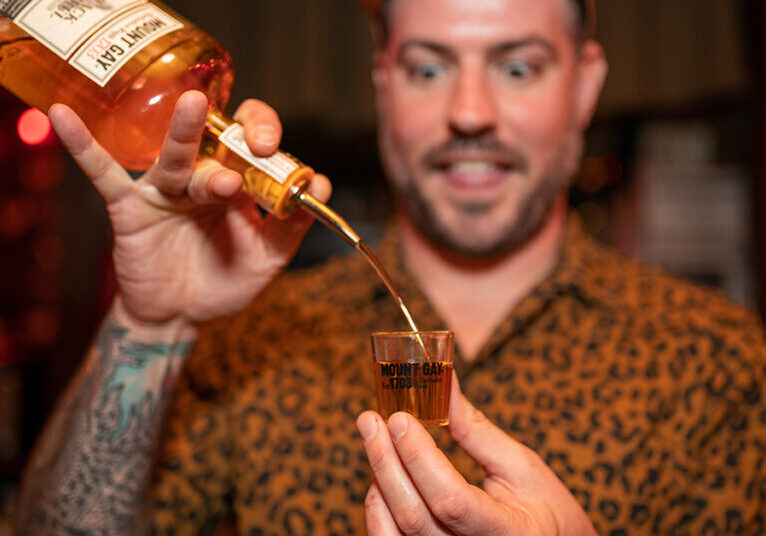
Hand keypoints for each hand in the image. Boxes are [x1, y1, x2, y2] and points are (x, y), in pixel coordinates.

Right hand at [49, 90, 329, 326]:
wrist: (181, 317)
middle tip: (255, 141)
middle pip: (217, 140)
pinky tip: (63, 117)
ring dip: (186, 134)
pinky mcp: (131, 207)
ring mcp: (165, 190)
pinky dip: (85, 147)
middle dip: (236, 134)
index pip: (252, 143)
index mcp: (238, 183)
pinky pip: (104, 174)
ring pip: (176, 157)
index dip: (266, 137)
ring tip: (195, 109)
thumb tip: (320, 185)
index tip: (276, 152)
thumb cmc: (224, 282)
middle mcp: (202, 177)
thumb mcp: (267, 258)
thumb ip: (291, 225)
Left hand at [356, 377, 596, 534]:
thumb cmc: (545, 508)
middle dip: (387, 462)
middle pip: (415, 516)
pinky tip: (380, 480)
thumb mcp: (520, 465)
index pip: (451, 499)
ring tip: (375, 442)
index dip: (420, 458)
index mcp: (508, 532)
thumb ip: (475, 430)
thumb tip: (442, 381)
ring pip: (396, 534)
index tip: (400, 418)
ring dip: (380, 483)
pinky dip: (378, 512)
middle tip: (370, 420)